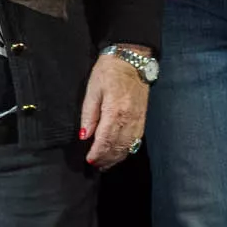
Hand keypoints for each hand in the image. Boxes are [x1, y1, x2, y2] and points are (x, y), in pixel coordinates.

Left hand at [78, 53, 150, 168]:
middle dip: (106, 159)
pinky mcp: (143, 119)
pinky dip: (126, 151)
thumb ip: (89, 114)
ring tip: (105, 165)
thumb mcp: (93, 90)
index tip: (89, 161)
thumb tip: (84, 136)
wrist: (132, 60)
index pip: (106, 140)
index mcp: (115, 111)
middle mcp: (129, 119)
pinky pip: (135, 141)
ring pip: (128, 147)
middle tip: (95, 166)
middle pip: (118, 147)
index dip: (97, 153)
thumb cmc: (108, 72)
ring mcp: (138, 120)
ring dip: (116, 158)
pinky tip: (118, 154)